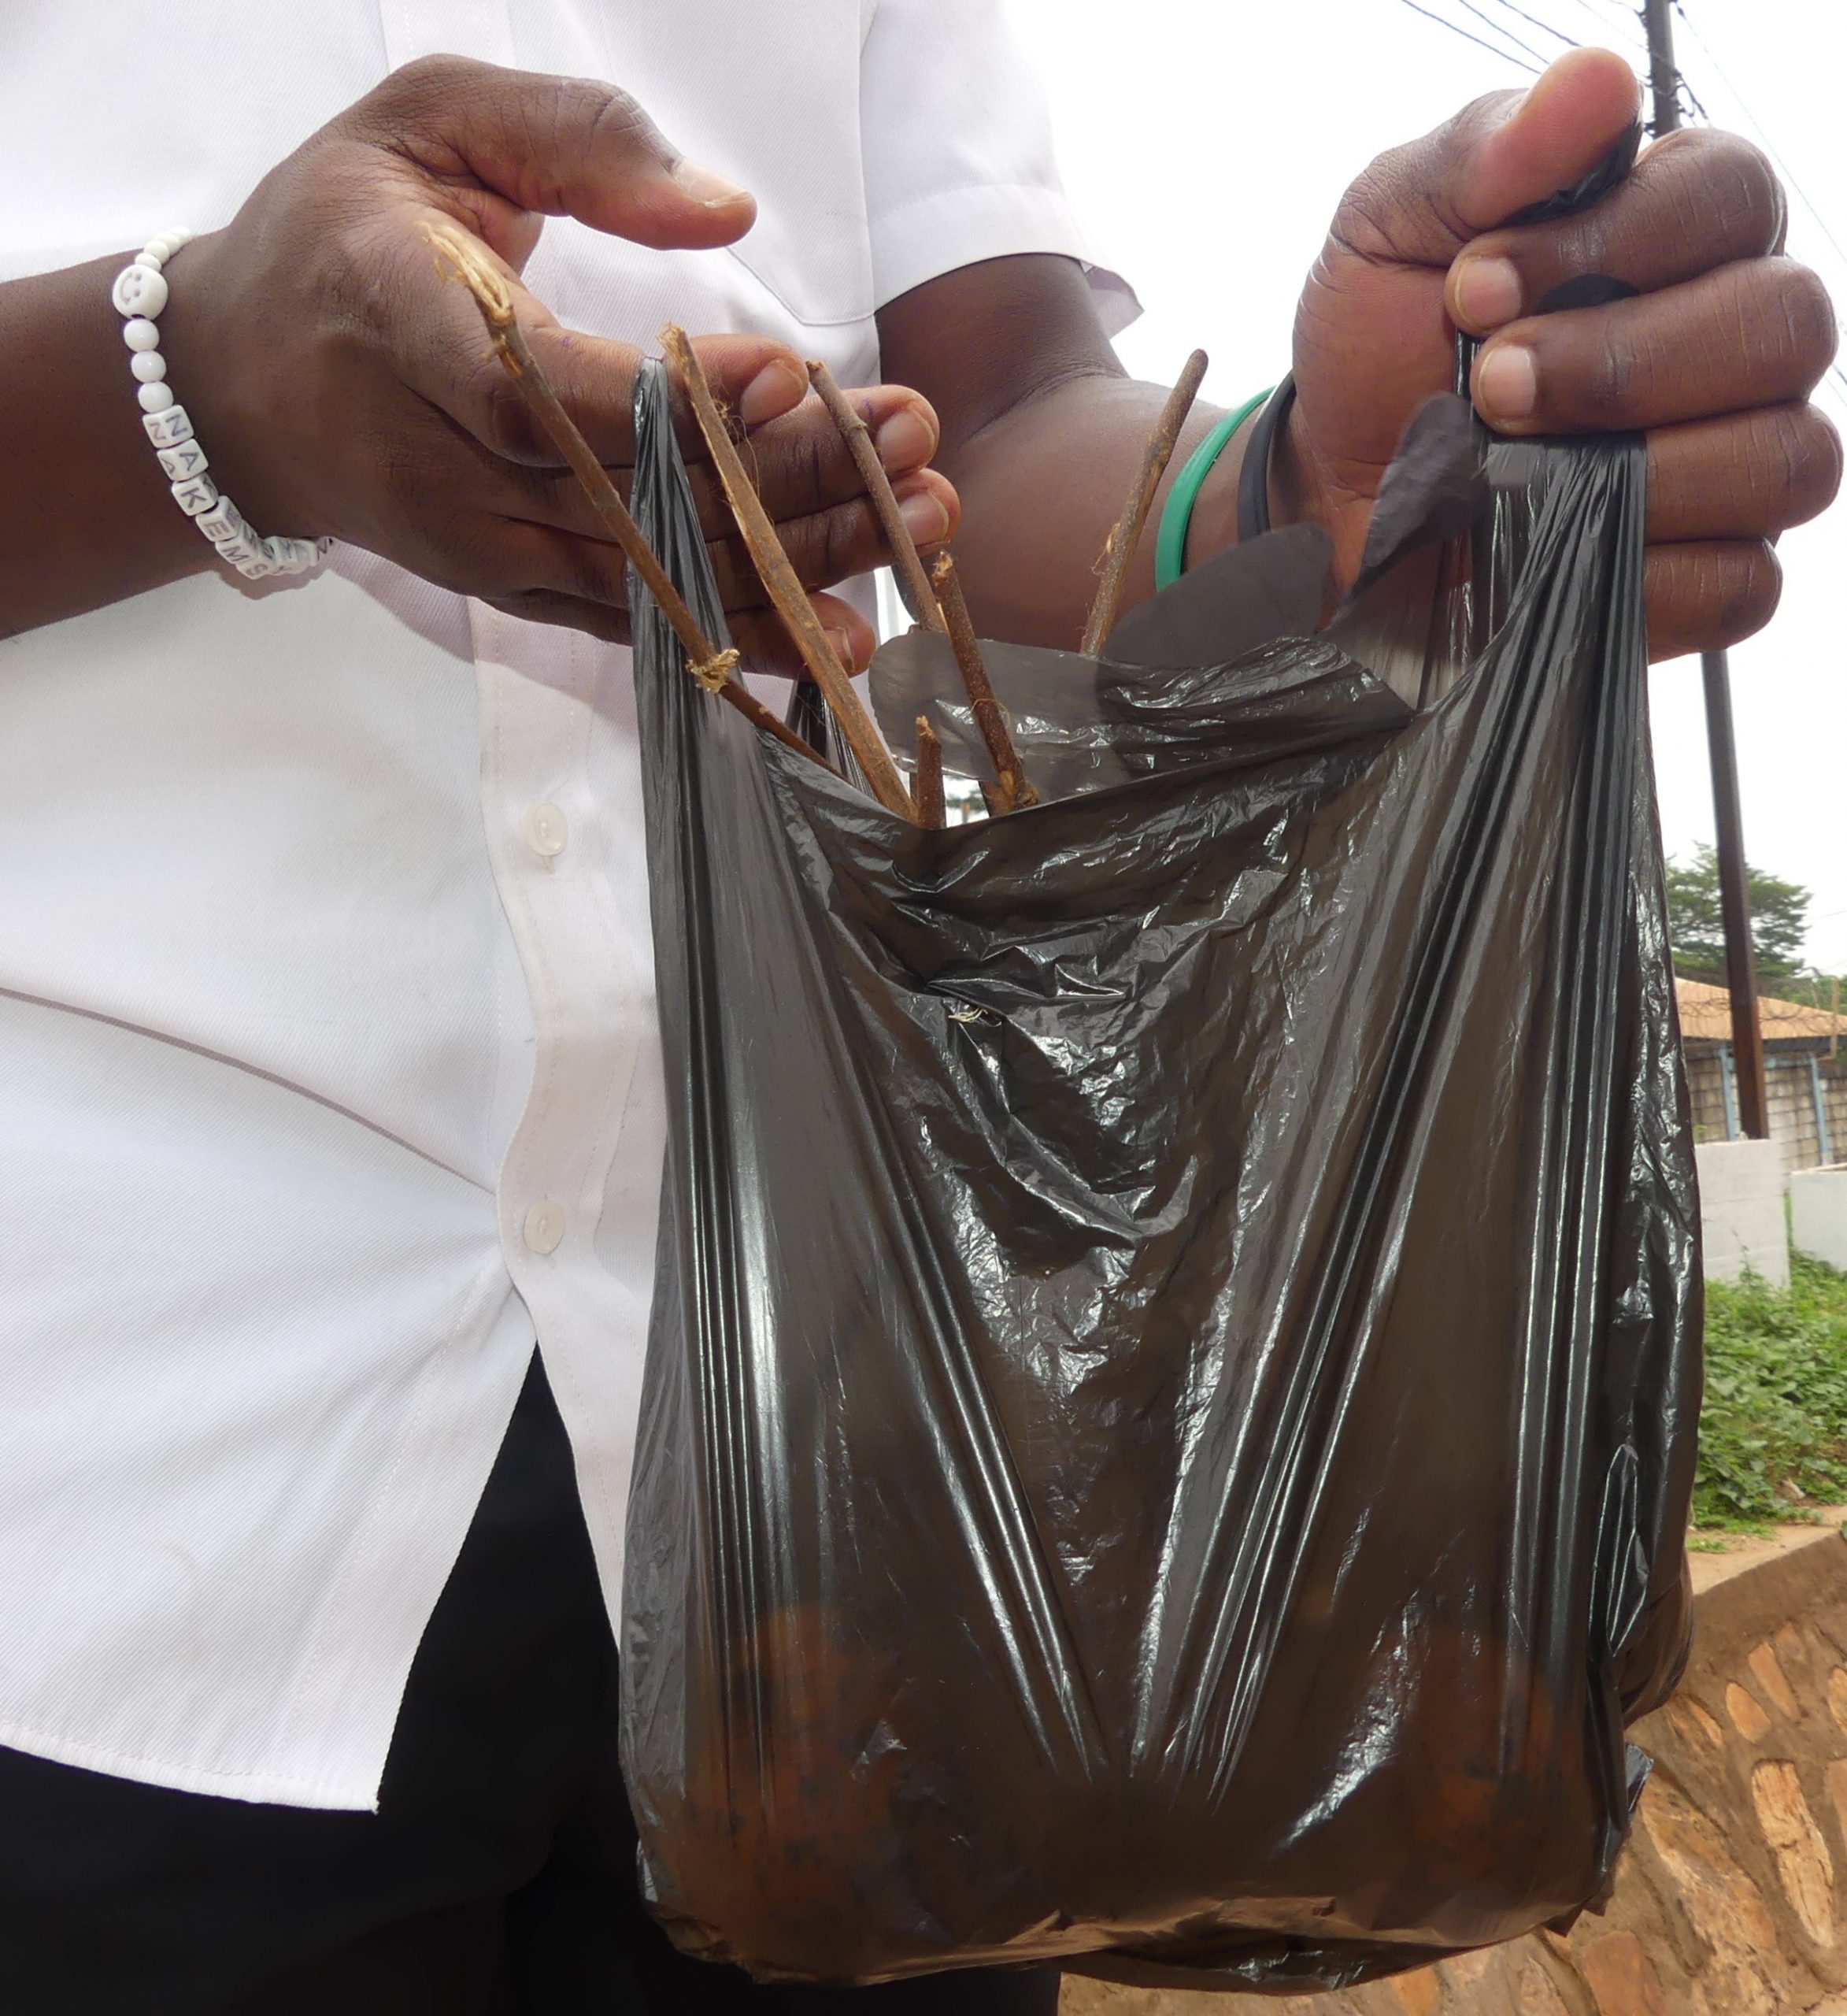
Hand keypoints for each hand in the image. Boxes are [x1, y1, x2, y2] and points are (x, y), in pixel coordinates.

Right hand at [157, 56, 956, 670]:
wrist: (239, 380)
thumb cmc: (343, 228)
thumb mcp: (431, 122)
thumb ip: (574, 141)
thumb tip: (726, 209)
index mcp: (407, 324)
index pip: (548, 390)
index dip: (670, 402)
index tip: (785, 376)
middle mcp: (442, 464)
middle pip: (630, 496)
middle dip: (784, 482)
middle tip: (917, 455)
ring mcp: (476, 546)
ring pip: (648, 572)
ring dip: (792, 561)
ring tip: (919, 534)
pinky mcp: (507, 590)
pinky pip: (632, 622)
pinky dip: (736, 632)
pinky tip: (836, 638)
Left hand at [1282, 49, 1838, 659]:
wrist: (1325, 496)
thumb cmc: (1376, 352)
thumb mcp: (1388, 229)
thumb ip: (1485, 153)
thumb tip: (1598, 81)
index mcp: (1678, 231)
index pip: (1734, 195)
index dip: (1614, 240)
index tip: (1473, 285)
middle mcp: (1731, 342)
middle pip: (1786, 327)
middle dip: (1626, 360)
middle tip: (1492, 384)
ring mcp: (1730, 465)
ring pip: (1786, 459)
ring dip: (1640, 470)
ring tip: (1512, 471)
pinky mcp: (1701, 579)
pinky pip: (1741, 585)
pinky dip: (1644, 573)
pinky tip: (1549, 548)